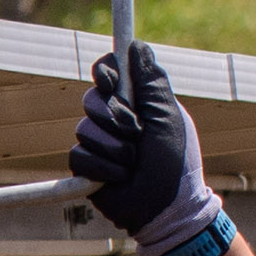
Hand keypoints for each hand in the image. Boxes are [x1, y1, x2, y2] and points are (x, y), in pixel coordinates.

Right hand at [66, 45, 222, 255]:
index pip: (109, 74)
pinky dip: (103, 168)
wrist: (167, 209)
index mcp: (137, 104)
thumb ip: (152, 83)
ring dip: (114, 147)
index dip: (105, 73)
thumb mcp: (169, 117)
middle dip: (114, 116)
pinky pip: (79, 156)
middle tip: (137, 132)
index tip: (111, 81)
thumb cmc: (176, 163)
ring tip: (134, 162)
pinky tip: (121, 178)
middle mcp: (115, 120)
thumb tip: (137, 46)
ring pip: (84, 129)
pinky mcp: (88, 168)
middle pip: (92, 98)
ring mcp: (100, 144)